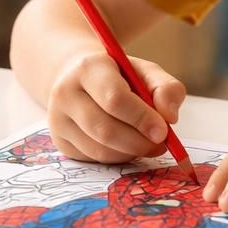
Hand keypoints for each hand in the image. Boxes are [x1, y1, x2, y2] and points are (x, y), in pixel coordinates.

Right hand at [46, 51, 184, 163]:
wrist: (78, 78)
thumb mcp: (144, 72)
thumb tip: (169, 117)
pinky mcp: (60, 141)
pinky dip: (118, 157)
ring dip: (130, 152)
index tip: (164, 131)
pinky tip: (127, 145)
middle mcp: (66, 93)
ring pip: (100, 149)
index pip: (114, 98)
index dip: (142, 118)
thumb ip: (165, 88)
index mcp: (89, 68)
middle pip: (105, 129)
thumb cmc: (118, 75)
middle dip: (139, 142)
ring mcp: (58, 119)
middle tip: (161, 144)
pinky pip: (94, 159)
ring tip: (147, 143)